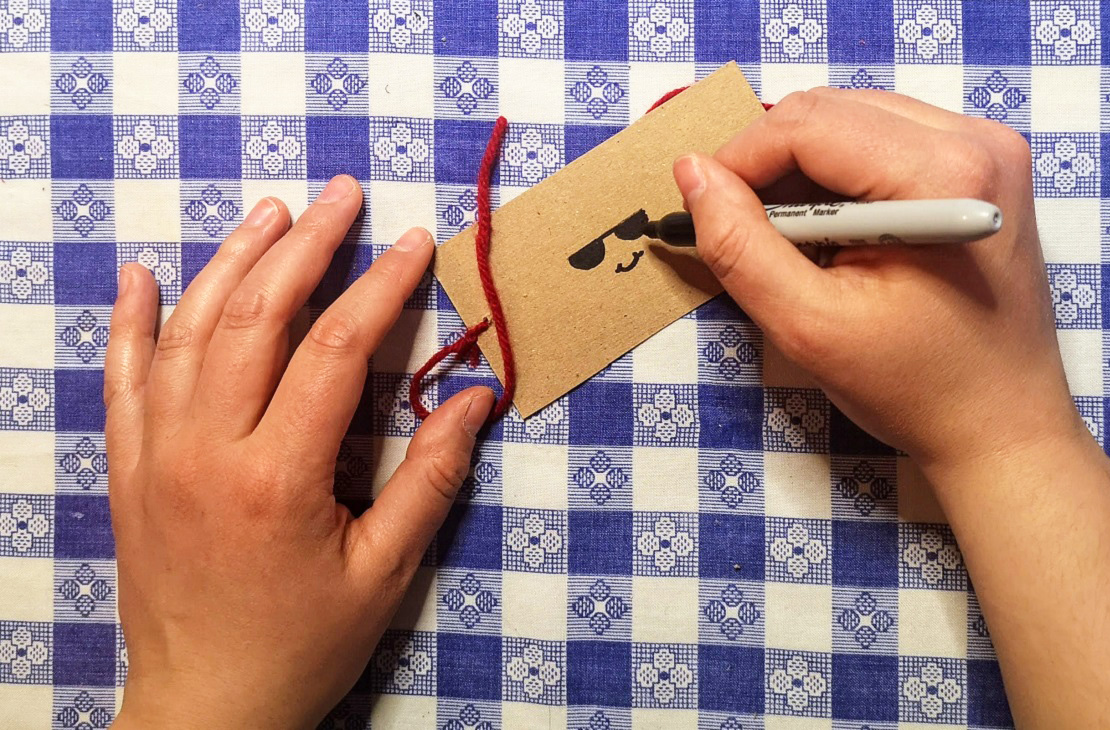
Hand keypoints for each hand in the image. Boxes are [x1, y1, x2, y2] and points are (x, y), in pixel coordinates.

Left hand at [105, 175, 493, 728]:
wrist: (203, 706)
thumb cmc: (302, 644)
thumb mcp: (384, 573)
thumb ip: (430, 479)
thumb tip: (477, 399)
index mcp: (278, 477)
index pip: (334, 351)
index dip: (380, 288)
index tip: (414, 243)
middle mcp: (206, 450)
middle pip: (255, 318)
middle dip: (305, 245)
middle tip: (343, 194)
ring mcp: (156, 454)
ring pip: (187, 331)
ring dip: (231, 261)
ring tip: (271, 212)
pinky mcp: (128, 468)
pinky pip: (122, 378)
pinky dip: (128, 320)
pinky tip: (140, 273)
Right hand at [675, 88, 1080, 476]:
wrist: (1002, 427)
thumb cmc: (915, 388)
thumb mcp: (809, 326)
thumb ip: (740, 246)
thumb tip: (691, 173)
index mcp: (944, 175)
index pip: (808, 124)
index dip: (738, 160)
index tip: (703, 211)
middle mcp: (975, 140)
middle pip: (829, 110)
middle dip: (768, 163)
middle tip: (741, 231)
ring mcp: (985, 149)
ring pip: (851, 118)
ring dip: (801, 171)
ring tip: (791, 243)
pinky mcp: (982, 166)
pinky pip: (882, 139)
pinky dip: (839, 178)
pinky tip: (835, 236)